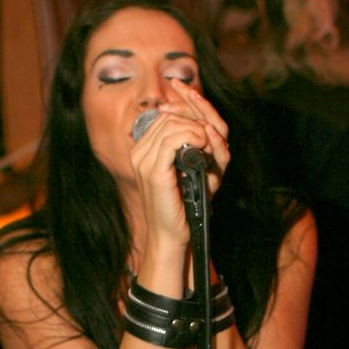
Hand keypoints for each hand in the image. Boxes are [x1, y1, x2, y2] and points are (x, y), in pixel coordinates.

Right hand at [130, 80, 229, 246]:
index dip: (187, 114)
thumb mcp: (189, 172)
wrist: (170, 234)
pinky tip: (202, 144)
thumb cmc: (183, 206)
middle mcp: (139, 153)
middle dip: (193, 119)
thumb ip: (191, 148)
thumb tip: (203, 126)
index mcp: (143, 151)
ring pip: (171, 125)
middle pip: (168, 117)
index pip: (163, 117)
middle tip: (208, 137)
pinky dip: (191, 137)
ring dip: (195, 129)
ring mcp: (143, 161)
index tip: (204, 128)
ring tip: (207, 142)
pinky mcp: (154, 171)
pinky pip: (172, 140)